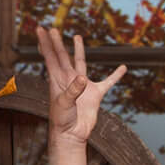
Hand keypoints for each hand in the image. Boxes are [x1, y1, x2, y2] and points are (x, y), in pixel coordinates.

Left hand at [38, 26, 124, 145]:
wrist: (72, 135)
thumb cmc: (62, 121)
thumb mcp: (65, 105)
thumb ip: (73, 91)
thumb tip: (83, 78)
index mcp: (57, 80)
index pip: (51, 57)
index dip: (46, 43)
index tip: (41, 29)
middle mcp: (68, 80)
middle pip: (62, 56)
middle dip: (57, 43)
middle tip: (54, 28)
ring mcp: (82, 86)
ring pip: (80, 63)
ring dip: (79, 50)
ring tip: (77, 37)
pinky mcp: (94, 94)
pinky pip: (108, 82)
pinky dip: (115, 75)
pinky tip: (123, 68)